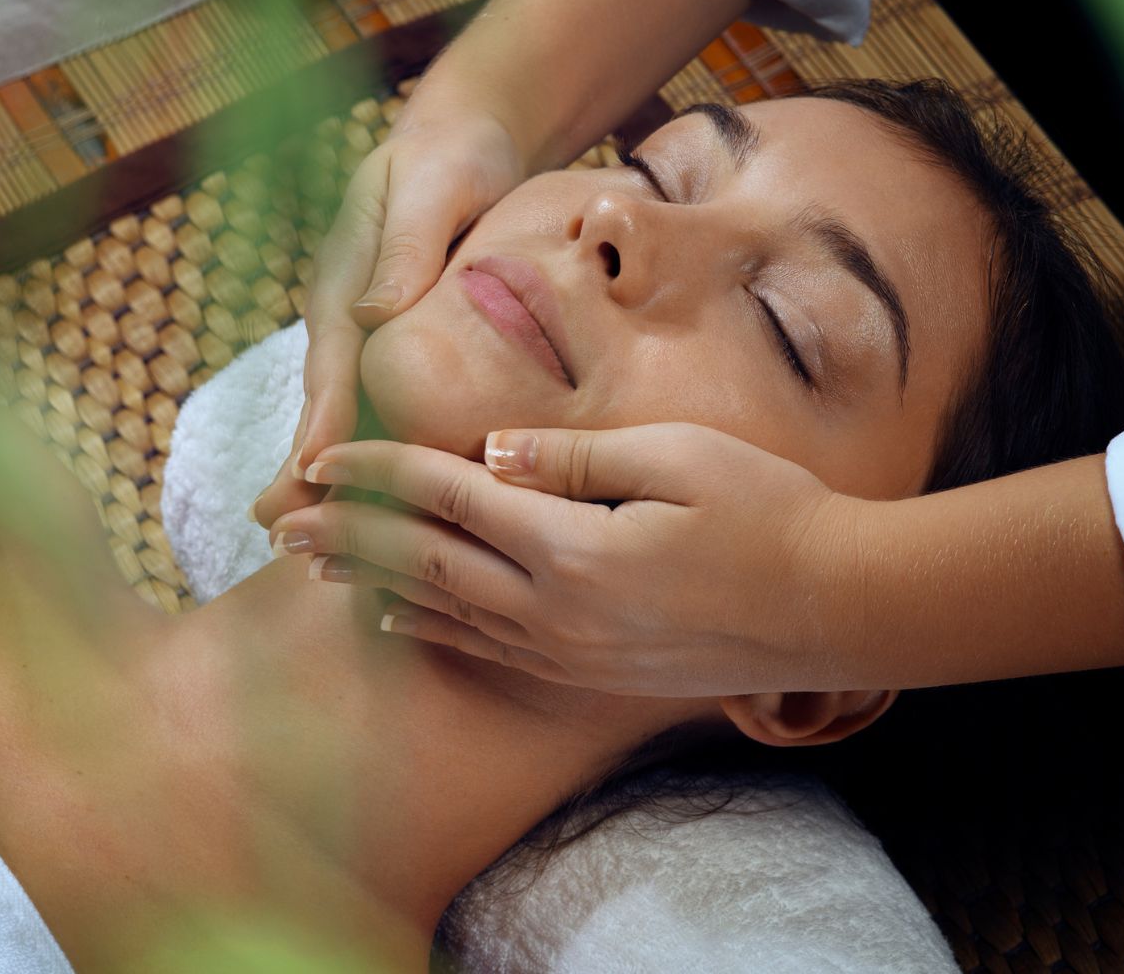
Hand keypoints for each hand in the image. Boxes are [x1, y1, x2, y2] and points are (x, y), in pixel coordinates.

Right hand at [250, 106, 524, 528]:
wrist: (465, 138)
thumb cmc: (449, 157)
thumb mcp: (431, 185)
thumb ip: (405, 244)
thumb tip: (375, 311)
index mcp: (346, 284)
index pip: (333, 363)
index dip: (323, 419)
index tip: (310, 470)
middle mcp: (348, 320)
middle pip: (326, 404)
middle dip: (302, 468)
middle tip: (278, 529)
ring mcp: (367, 338)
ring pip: (350, 415)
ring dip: (333, 476)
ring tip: (315, 542)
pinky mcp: (399, 349)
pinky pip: (385, 408)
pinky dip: (379, 455)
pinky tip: (385, 507)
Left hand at [266, 424, 875, 696]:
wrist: (842, 610)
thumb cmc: (773, 514)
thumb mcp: (680, 458)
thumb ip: (576, 456)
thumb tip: (490, 450)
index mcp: (571, 547)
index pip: (445, 499)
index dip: (376, 473)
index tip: (321, 455)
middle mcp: (554, 611)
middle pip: (421, 566)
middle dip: (347, 537)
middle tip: (281, 519)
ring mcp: (569, 651)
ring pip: (442, 615)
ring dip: (371, 586)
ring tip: (315, 566)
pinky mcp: (588, 672)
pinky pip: (485, 650)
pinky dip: (429, 631)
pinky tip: (396, 621)